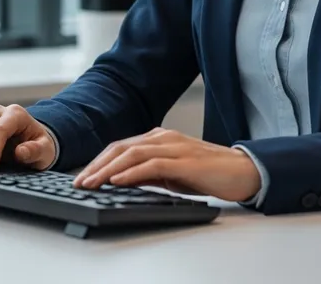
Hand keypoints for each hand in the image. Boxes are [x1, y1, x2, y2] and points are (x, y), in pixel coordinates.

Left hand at [72, 128, 260, 201]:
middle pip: (121, 147)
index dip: (99, 161)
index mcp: (160, 138)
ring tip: (91, 183)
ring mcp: (175, 146)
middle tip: (78, 182)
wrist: (242, 171)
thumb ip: (148, 173)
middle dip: (97, 165)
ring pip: (133, 153)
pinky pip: (153, 164)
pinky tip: (118, 180)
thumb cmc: (208, 173)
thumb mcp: (172, 174)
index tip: (82, 177)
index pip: (121, 147)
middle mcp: (164, 137)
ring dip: (108, 169)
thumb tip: (120, 180)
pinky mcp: (185, 160)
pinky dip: (132, 172)